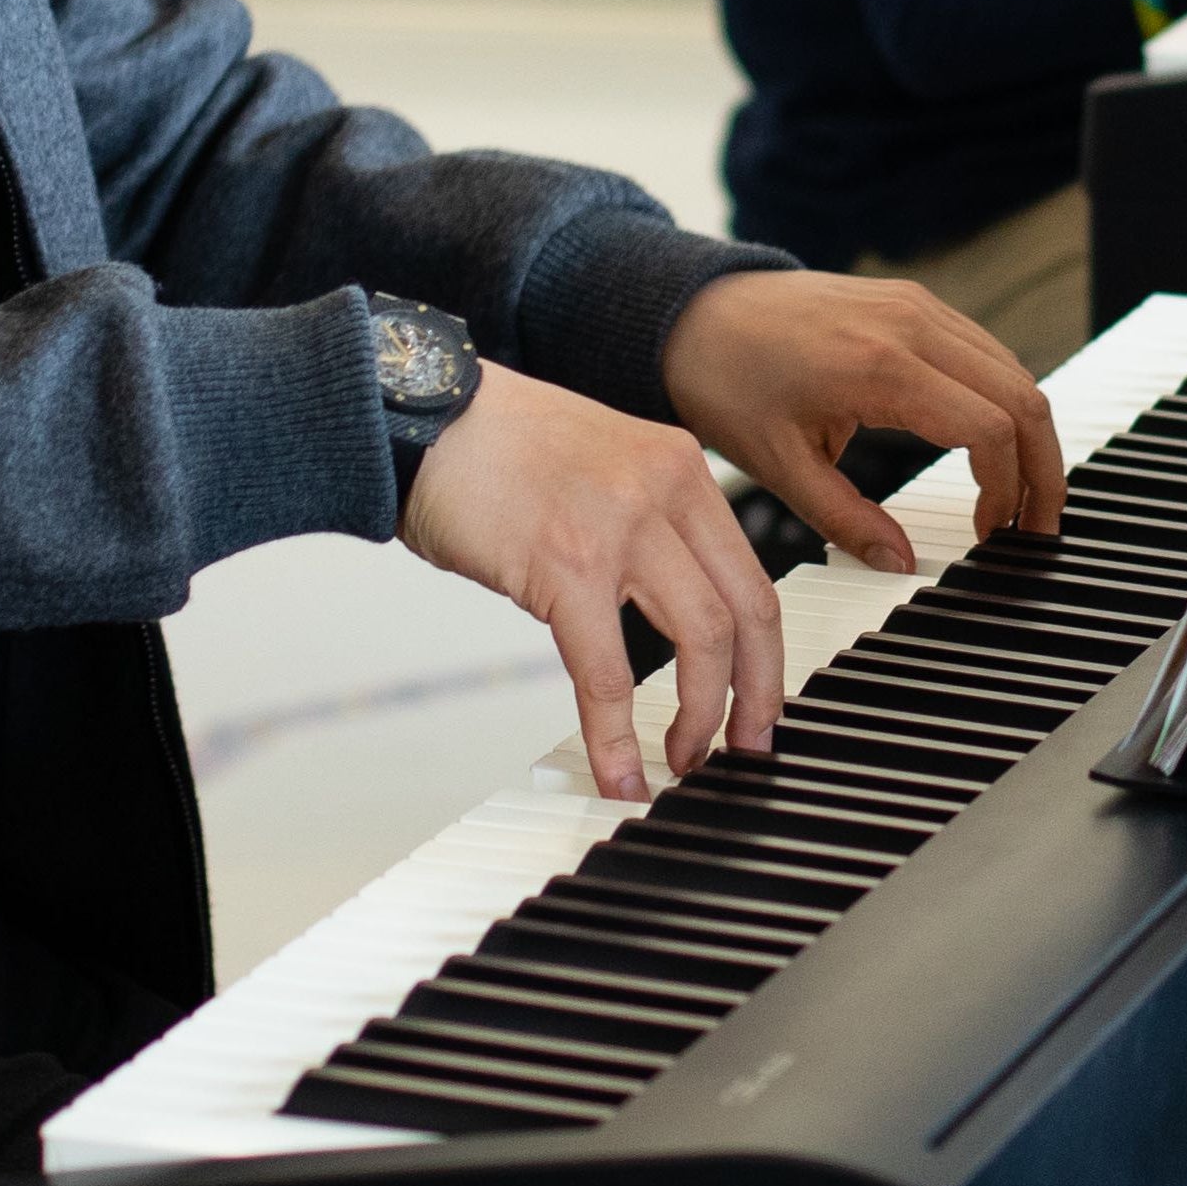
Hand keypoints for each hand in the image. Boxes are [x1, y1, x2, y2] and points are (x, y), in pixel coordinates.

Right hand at [399, 370, 790, 798]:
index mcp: (680, 469)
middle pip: (748, 612)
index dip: (765, 656)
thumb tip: (664, 604)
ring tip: (682, 758)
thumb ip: (644, 523)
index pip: (752, 576)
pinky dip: (616, 735)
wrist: (420, 414)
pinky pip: (606, 673)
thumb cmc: (494, 444)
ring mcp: (619, 527)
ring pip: (701, 640)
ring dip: (700, 716)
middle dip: (756, 696)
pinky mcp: (564, 565)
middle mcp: (665, 490)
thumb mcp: (602, 464)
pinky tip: (618, 772)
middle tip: (745, 748)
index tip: (760, 703)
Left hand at [663, 266, 1066, 575]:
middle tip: (1036, 527)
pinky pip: (987, 352)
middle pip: (1024, 396)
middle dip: (1043, 469)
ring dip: (1030, 434)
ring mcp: (919, 306)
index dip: (1006, 491)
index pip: (989, 428)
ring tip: (1019, 495)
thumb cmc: (728, 382)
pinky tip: (992, 445)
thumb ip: (848, 521)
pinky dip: (1005, 400)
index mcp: (879, 367)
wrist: (694, 313)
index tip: (988, 533)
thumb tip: (902, 563)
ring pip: (1015, 370)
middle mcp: (912, 325)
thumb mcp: (781, 467)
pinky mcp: (916, 302)